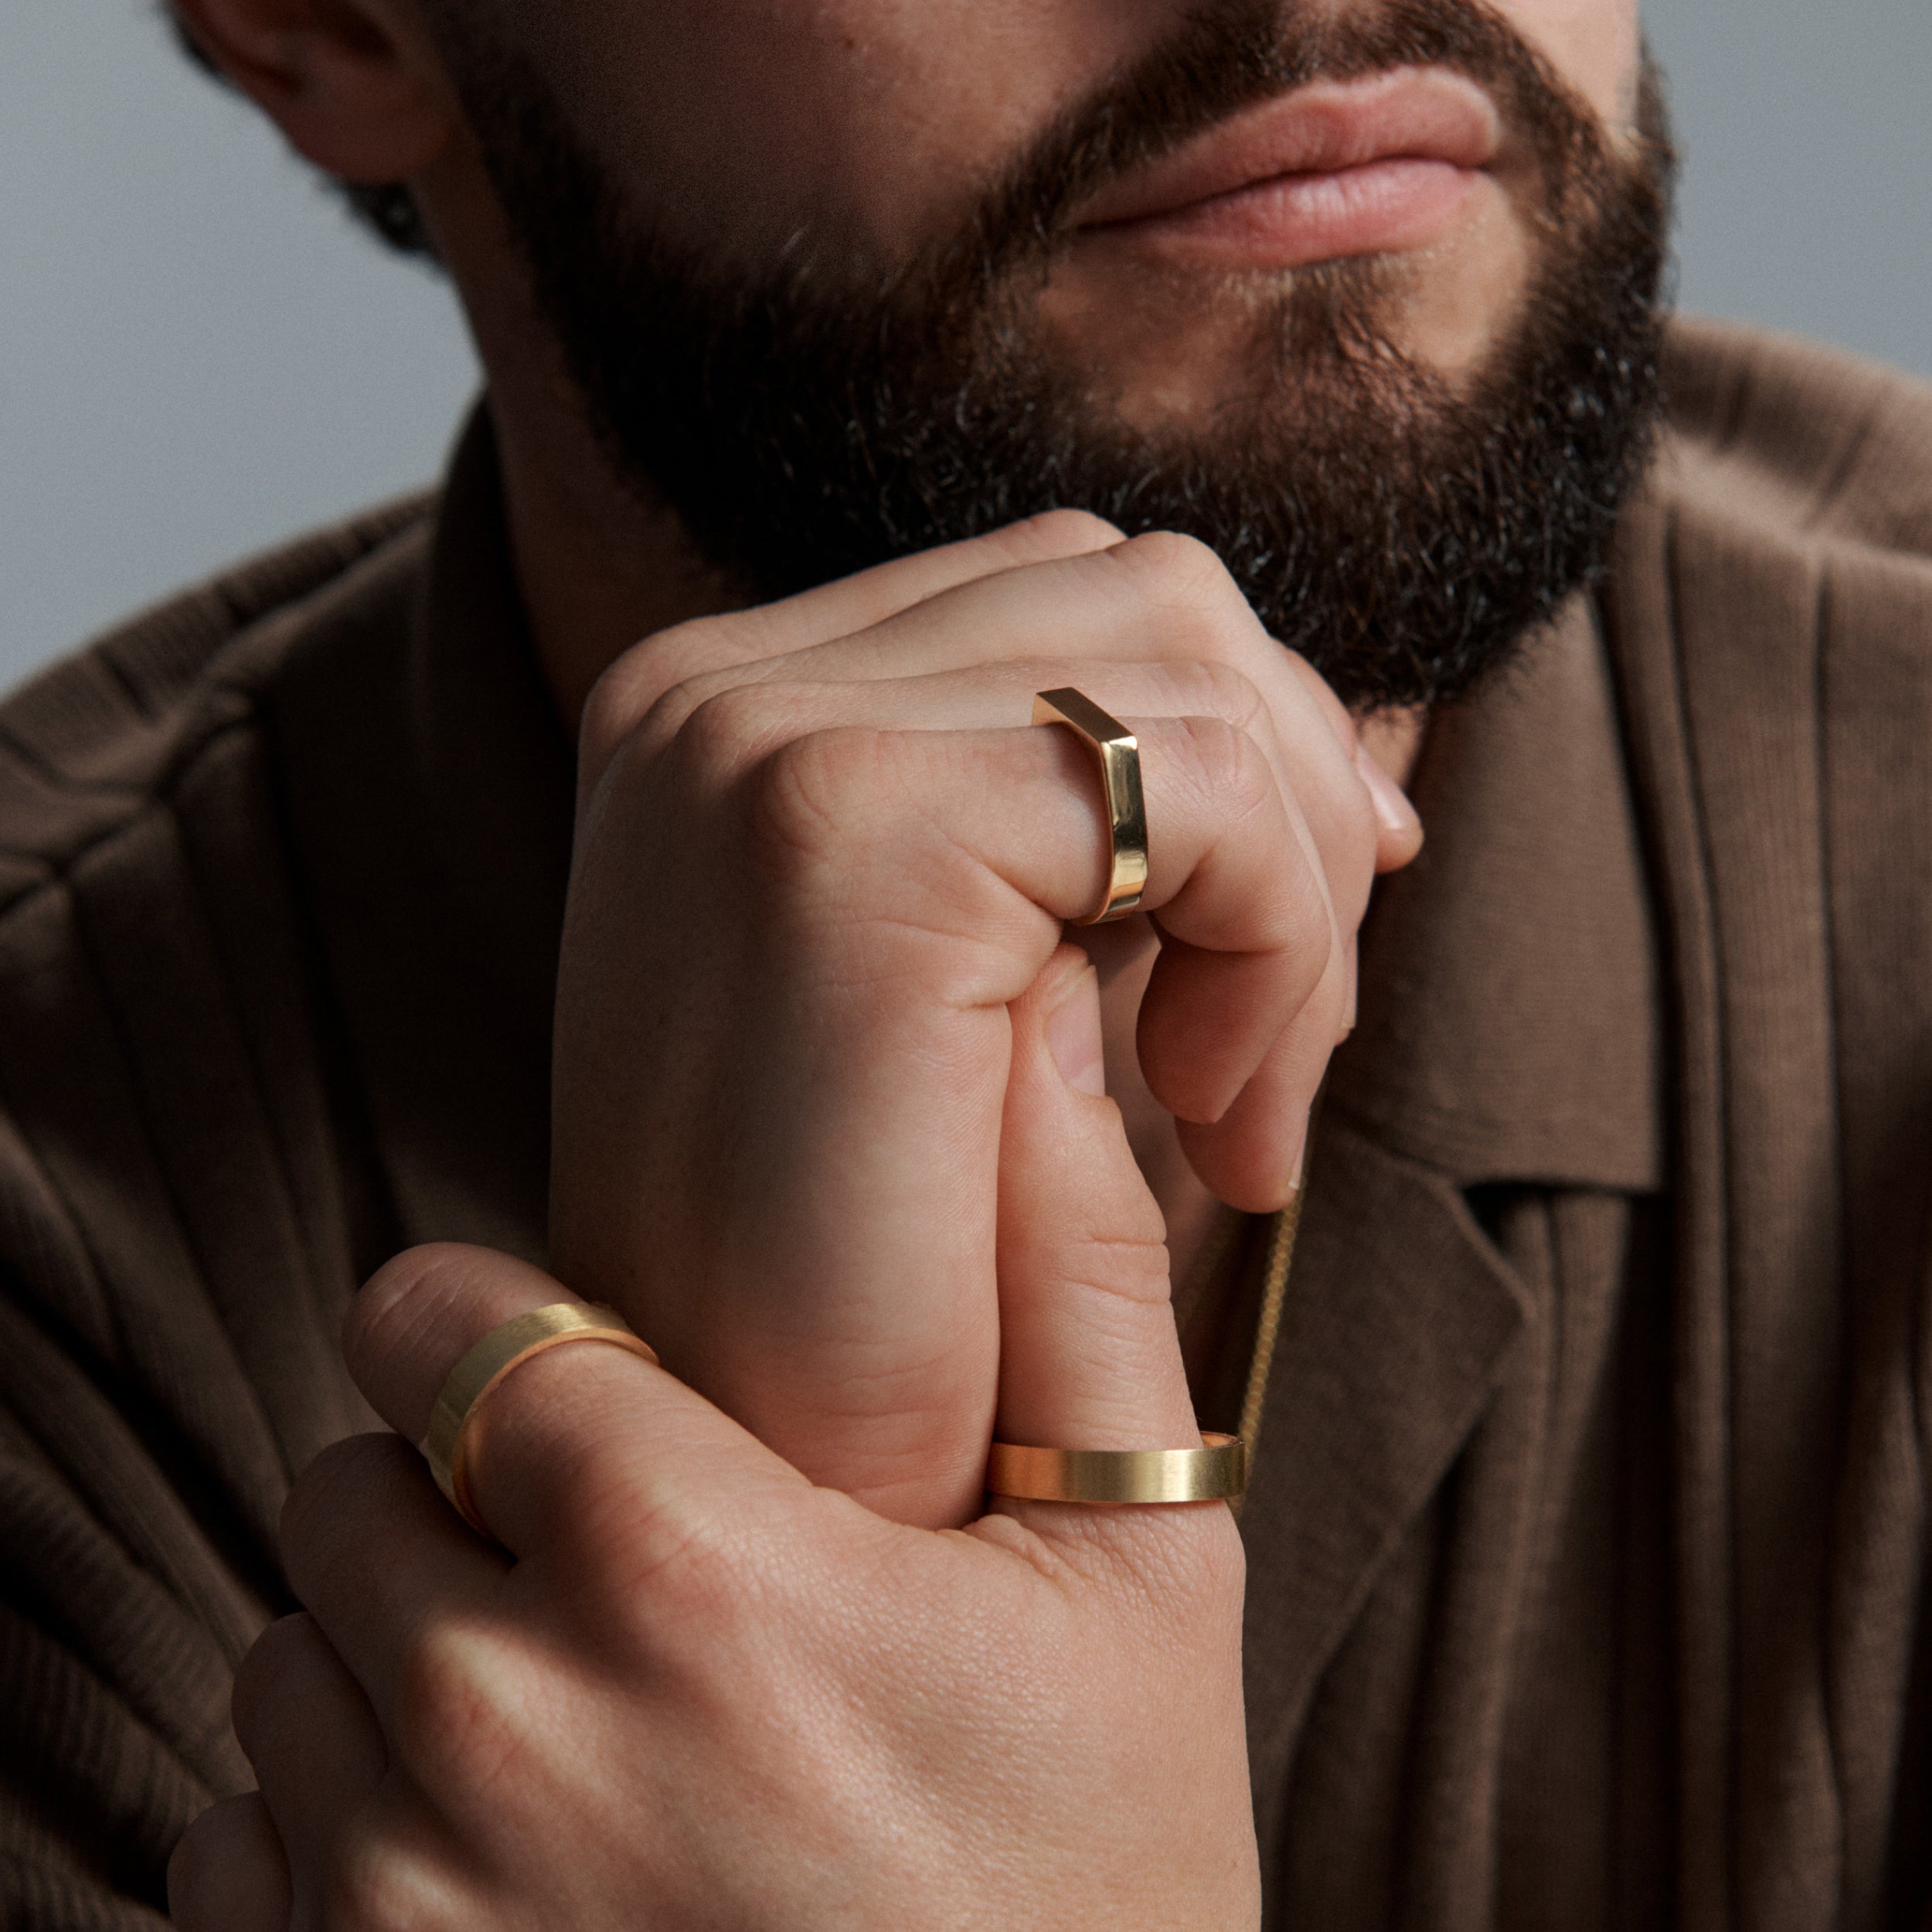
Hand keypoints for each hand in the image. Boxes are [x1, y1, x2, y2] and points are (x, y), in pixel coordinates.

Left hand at [169, 953, 1260, 1930]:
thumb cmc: (1093, 1890)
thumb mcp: (1142, 1576)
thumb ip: (1073, 1279)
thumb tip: (1037, 1035)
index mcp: (693, 1571)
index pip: (440, 1325)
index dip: (499, 1337)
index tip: (567, 1384)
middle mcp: (500, 1735)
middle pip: (351, 1488)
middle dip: (462, 1506)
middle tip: (624, 1592)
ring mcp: (392, 1911)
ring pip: (288, 1663)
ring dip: (405, 1665)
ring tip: (595, 1738)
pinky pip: (238, 1848)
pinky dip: (346, 1834)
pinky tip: (529, 1877)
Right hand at [552, 515, 1419, 1524]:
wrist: (767, 1513)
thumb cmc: (871, 1290)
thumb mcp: (966, 1004)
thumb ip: (1063, 837)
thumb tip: (1294, 734)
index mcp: (720, 717)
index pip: (1058, 594)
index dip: (1234, 738)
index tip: (1317, 914)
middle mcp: (712, 689)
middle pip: (1143, 594)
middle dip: (1285, 801)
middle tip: (1280, 1048)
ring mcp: (760, 736)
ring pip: (1187, 658)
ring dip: (1288, 891)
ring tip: (1245, 1103)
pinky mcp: (851, 823)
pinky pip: (1195, 779)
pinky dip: (1275, 933)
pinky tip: (1223, 1111)